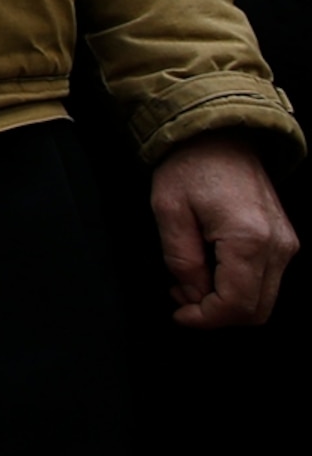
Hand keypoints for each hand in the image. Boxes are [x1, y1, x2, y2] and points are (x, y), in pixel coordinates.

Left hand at [151, 134, 297, 328]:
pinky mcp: (284, 241)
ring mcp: (286, 244)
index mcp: (248, 239)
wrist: (221, 136)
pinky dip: (239, 287)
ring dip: (227, 303)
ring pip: (264, 300)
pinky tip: (209, 272)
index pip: (236, 304)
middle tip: (181, 299)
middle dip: (216, 314)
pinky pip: (266, 280)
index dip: (206, 319)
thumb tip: (193, 296)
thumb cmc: (191, 166)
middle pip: (256, 310)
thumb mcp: (168, 211)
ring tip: (190, 283)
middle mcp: (277, 246)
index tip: (179, 315)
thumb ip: (181, 260)